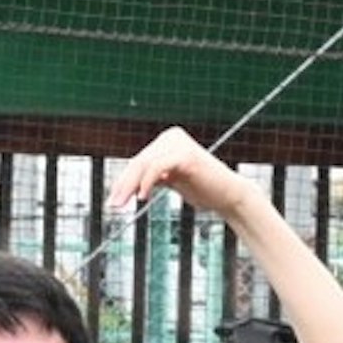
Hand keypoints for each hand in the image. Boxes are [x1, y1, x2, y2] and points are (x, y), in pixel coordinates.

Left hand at [107, 127, 244, 221]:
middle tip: (113, 206)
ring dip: (129, 187)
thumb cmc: (202, 189)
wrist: (229, 195)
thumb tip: (125, 188)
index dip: (123, 181)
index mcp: (168, 140)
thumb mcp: (172, 181)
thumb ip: (152, 178)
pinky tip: (143, 198)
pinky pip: (157, 167)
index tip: (113, 201)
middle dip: (123, 185)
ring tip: (123, 205)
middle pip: (138, 162)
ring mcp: (178, 144)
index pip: (139, 161)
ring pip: (144, 165)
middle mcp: (171, 137)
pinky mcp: (185, 155)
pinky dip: (146, 183)